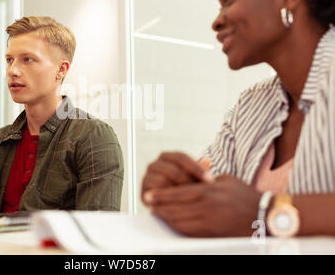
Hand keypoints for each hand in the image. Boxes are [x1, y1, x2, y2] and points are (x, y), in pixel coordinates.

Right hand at [141, 152, 212, 206]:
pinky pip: (156, 194)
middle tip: (202, 193)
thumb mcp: (193, 178)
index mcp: (166, 157)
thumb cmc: (184, 188)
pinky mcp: (144, 191)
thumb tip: (207, 161)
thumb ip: (199, 170)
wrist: (168, 205)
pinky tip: (181, 206)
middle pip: (173, 170)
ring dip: (178, 192)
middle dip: (189, 182)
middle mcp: (155, 164)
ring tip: (193, 200)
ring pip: (164, 181)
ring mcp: (147, 177)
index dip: (196, 168)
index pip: (181, 157)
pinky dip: (168, 200)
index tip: (210, 180)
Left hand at [145, 174, 261, 236]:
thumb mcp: (224, 180)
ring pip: (179, 222)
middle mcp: (206, 207)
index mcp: (208, 191)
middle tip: (148, 205)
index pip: (177, 193)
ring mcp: (209, 222)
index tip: (149, 194)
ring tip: (157, 214)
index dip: (161, 195)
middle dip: (159, 207)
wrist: (265, 215)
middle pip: (174, 209)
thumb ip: (205, 180)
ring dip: (166, 218)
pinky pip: (189, 232)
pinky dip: (177, 227)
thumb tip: (189, 180)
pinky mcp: (212, 234)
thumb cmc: (245, 195)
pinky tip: (172, 223)